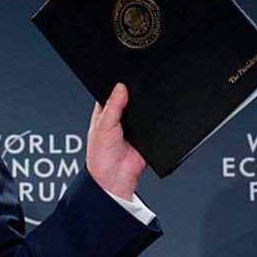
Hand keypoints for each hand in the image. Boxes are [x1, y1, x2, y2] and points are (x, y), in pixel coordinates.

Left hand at [86, 83, 146, 199]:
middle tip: (138, 92)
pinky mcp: (147, 136)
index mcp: (106, 112)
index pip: (113, 92)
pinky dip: (156, 122)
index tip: (124, 78)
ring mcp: (135, 126)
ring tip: (146, 107)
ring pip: (144, 111)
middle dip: (135, 97)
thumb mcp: (103, 126)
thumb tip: (120, 88)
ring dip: (146, 110)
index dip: (118, 85)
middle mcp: (120, 118)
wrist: (115, 178)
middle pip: (131, 100)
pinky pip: (155, 125)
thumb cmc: (100, 155)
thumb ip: (112, 106)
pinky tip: (155, 119)